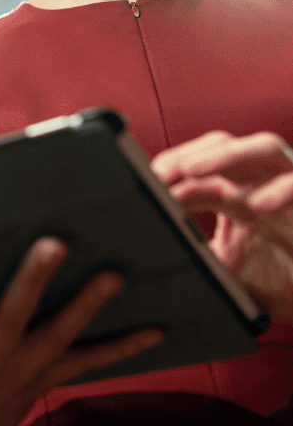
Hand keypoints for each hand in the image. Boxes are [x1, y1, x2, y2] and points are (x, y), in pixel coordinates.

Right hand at [0, 226, 163, 425]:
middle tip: (57, 241)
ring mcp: (24, 369)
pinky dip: (122, 347)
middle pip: (17, 313)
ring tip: (116, 274)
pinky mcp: (45, 377)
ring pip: (62, 334)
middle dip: (36, 279)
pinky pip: (89, 363)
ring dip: (89, 305)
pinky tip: (157, 327)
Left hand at [152, 131, 292, 323]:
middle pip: (227, 144)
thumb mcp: (222, 262)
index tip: (146, 180)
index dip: (173, 164)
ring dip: (226, 156)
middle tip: (161, 173)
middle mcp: (264, 180)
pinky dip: (283, 189)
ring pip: (265, 148)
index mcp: (238, 188)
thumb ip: (193, 245)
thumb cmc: (272, 280)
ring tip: (191, 171)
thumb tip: (150, 238)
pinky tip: (258, 205)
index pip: (201, 160)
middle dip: (191, 153)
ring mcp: (291, 190)